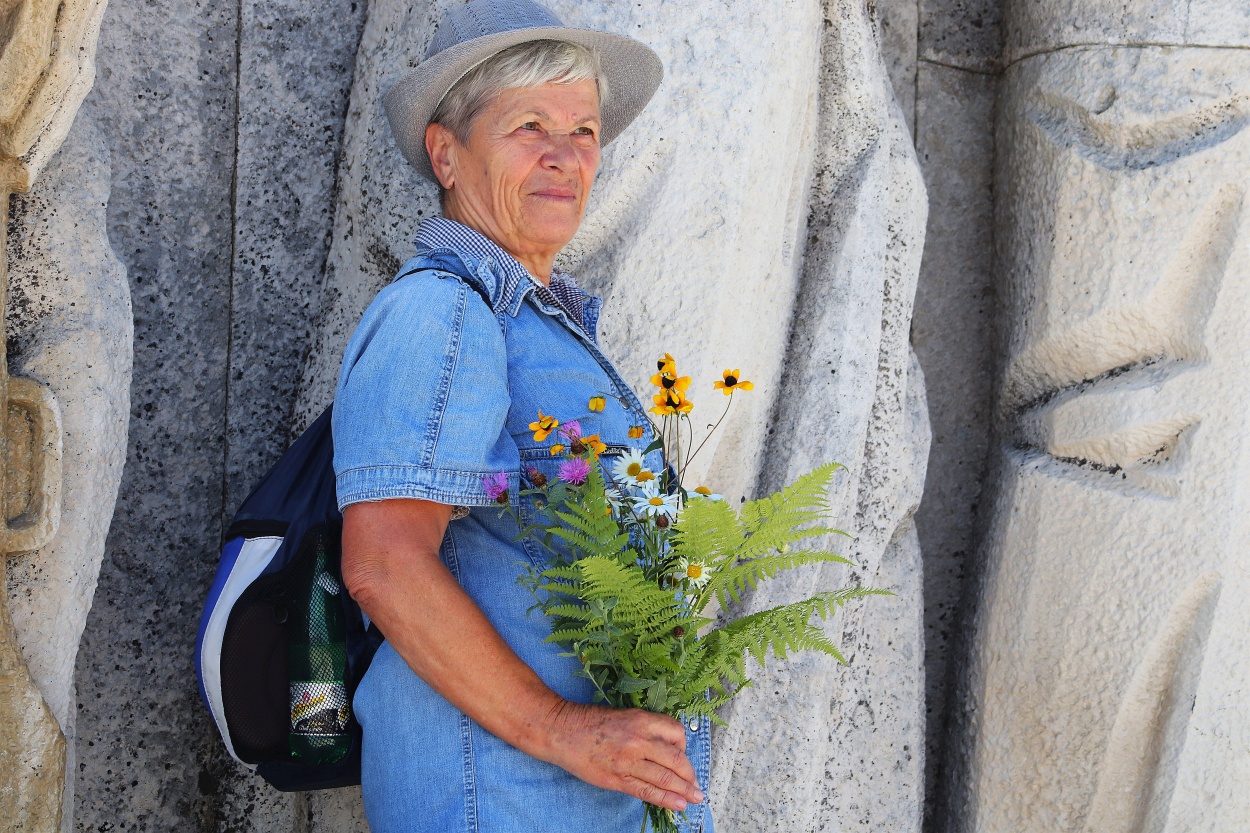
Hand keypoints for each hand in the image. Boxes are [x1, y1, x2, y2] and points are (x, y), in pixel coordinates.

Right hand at [536, 700, 703, 812]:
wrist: (561, 731)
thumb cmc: (590, 721)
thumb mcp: (623, 716)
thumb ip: (645, 729)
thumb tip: (666, 748)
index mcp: (641, 719)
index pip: (676, 732)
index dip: (684, 745)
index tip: (683, 754)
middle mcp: (639, 740)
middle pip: (676, 759)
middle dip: (689, 774)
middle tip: (697, 784)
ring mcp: (628, 761)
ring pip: (665, 778)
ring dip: (684, 790)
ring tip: (696, 798)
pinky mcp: (617, 779)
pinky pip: (647, 792)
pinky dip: (666, 800)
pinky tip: (678, 804)